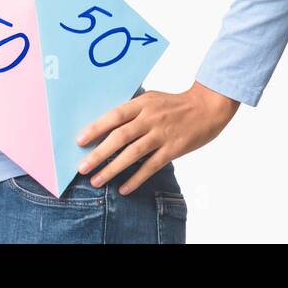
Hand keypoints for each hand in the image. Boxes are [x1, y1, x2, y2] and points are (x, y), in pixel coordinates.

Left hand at [74, 81, 239, 194]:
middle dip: (98, 154)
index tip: (80, 141)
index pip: (114, 116)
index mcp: (142, 104)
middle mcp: (150, 118)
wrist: (207, 107)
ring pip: (132, 154)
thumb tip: (106, 123)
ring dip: (112, 169)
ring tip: (97, 180)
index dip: (96, 128)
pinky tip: (124, 188)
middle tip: (82, 167)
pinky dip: (136, 178)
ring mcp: (162, 134)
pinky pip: (151, 166)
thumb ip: (132, 109)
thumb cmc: (175, 104)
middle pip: (119, 137)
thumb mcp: (152, 99)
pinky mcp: (173, 149)